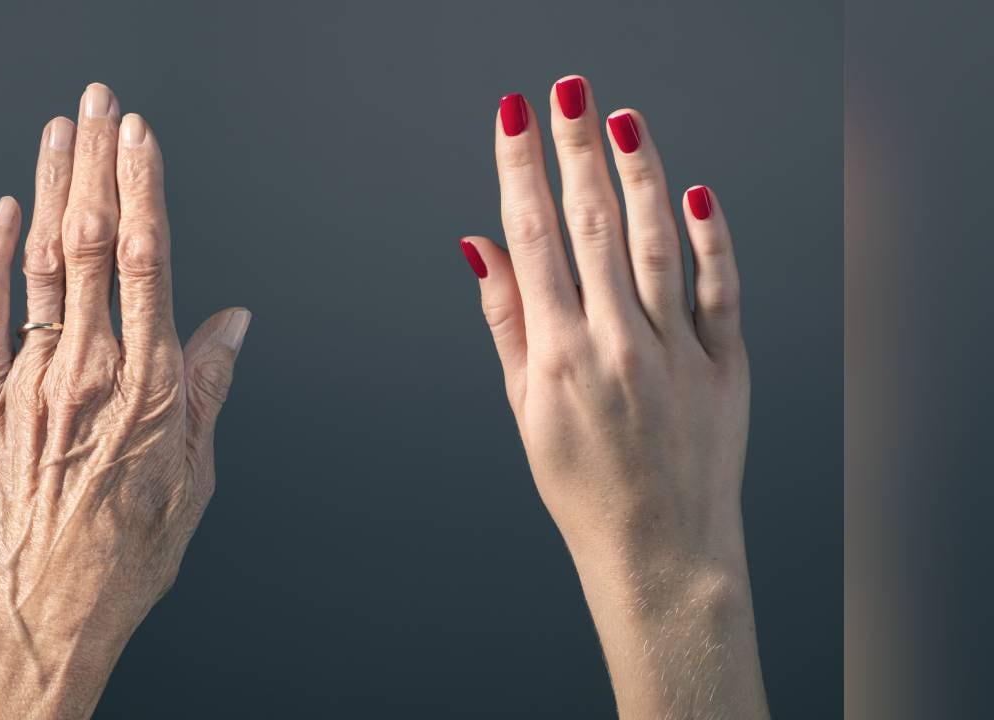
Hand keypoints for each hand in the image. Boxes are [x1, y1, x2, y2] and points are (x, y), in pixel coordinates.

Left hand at [0, 83, 249, 718]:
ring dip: (49, 189)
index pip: (147, 261)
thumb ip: (209, 388)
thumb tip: (232, 323)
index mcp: (148, 385)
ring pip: (40, 263)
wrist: (48, 607)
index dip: (142, 190)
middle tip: (102, 104)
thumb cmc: (127, 552)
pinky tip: (3, 212)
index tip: (142, 138)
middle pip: (90, 243)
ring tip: (59, 131)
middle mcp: (88, 369)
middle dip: (97, 164)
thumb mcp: (195, 476)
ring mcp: (32, 379)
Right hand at [460, 77, 766, 717]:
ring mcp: (676, 353)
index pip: (532, 239)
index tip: (512, 116)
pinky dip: (713, 239)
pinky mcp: (726, 365)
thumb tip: (479, 245)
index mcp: (558, 356)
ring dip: (639, 174)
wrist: (661, 552)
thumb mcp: (524, 409)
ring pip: (657, 243)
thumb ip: (507, 320)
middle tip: (567, 89)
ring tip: (623, 118)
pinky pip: (721, 289)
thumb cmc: (582, 487)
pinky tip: (697, 192)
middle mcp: (615, 345)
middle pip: (591, 225)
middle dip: (575, 148)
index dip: (519, 169)